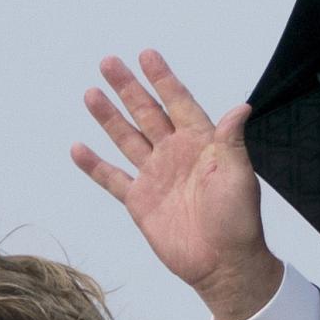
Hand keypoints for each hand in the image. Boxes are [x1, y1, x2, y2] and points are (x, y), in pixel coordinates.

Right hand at [72, 50, 282, 319]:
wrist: (223, 265)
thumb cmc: (239, 221)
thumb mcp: (239, 176)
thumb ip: (231, 141)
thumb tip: (241, 108)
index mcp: (202, 144)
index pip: (179, 103)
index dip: (163, 79)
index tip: (146, 55)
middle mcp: (175, 155)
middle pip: (147, 113)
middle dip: (128, 88)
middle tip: (108, 62)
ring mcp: (155, 177)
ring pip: (126, 139)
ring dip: (109, 116)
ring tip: (92, 92)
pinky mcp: (140, 202)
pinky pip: (112, 179)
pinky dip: (94, 165)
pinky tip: (78, 148)